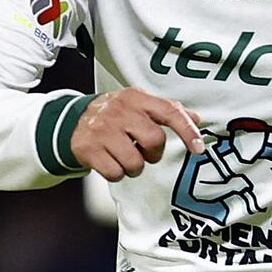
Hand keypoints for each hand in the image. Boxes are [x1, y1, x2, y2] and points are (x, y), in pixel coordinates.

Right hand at [72, 89, 203, 179]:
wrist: (73, 121)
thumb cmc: (116, 115)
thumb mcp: (139, 104)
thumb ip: (167, 111)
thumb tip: (197, 118)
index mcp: (136, 98)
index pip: (169, 111)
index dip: (187, 131)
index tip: (199, 148)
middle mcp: (120, 111)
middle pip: (154, 141)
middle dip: (153, 154)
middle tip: (143, 151)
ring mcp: (102, 130)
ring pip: (135, 163)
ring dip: (134, 167)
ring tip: (125, 156)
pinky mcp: (89, 149)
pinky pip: (115, 173)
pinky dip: (117, 173)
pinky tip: (111, 161)